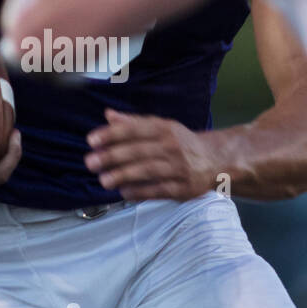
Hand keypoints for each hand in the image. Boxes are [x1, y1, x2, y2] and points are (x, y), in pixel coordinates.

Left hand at [84, 109, 218, 201]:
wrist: (215, 160)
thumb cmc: (180, 142)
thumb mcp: (160, 127)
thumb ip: (133, 123)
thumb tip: (108, 115)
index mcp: (164, 128)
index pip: (135, 129)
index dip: (112, 134)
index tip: (92, 140)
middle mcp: (172, 146)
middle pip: (139, 150)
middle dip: (112, 156)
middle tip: (91, 162)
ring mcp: (179, 168)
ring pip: (148, 171)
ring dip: (123, 175)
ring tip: (103, 180)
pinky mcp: (183, 188)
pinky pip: (159, 190)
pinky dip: (140, 191)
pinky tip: (123, 192)